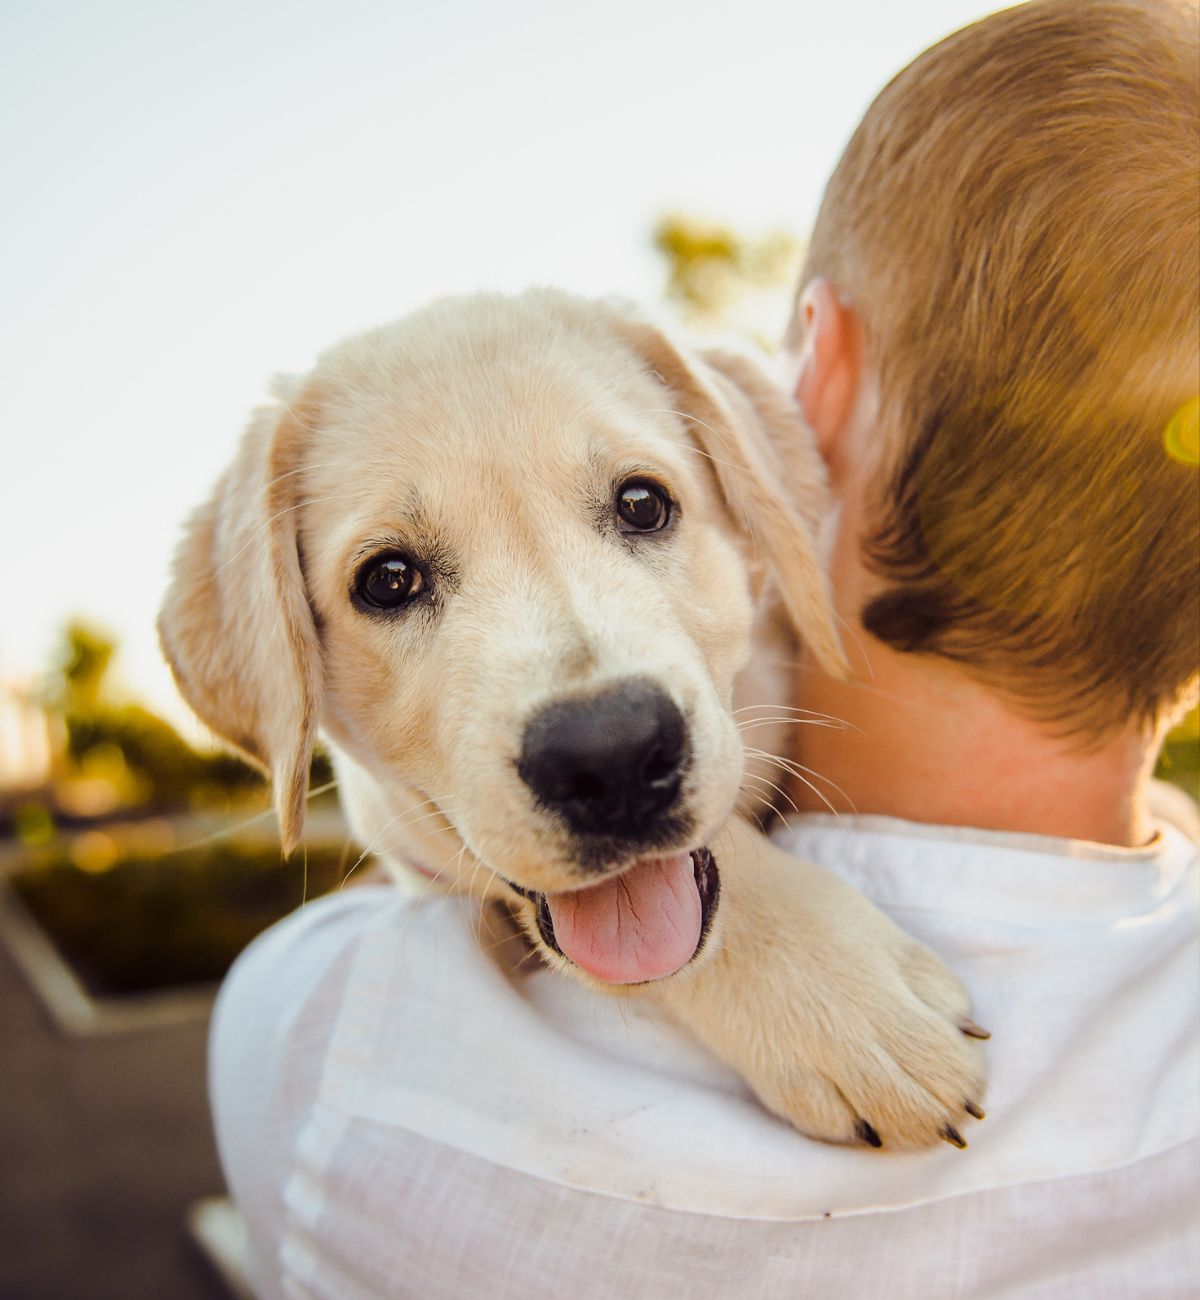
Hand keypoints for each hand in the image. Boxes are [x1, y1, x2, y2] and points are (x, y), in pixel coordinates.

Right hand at [649, 816, 987, 1149]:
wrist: (701, 905)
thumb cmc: (787, 902)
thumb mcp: (869, 922)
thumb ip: (917, 972)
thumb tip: (965, 1028)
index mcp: (892, 971)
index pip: (959, 1037)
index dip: (967, 1057)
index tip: (958, 1060)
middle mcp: (864, 1018)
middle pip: (937, 1088)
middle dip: (950, 1102)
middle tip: (942, 1103)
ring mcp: (819, 1051)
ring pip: (895, 1120)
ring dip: (911, 1127)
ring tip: (903, 1120)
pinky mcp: (775, 1073)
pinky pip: (830, 1125)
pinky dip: (851, 1128)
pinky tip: (852, 1117)